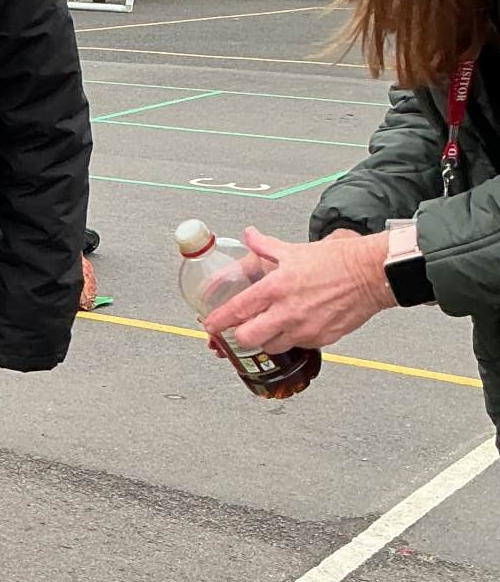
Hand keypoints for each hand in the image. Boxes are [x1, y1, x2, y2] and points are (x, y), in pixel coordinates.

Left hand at [202, 226, 393, 352]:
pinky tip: (293, 327)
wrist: (372, 273)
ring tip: (268, 328)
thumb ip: (265, 246)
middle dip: (239, 336)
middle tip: (239, 330)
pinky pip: (297, 346)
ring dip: (265, 340)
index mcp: (276, 287)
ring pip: (271, 346)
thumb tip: (250, 235)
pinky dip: (291, 339)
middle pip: (248, 338)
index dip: (218, 321)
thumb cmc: (337, 261)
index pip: (236, 310)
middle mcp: (287, 311)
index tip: (210, 325)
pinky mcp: (321, 339)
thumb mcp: (294, 250)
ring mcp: (304, 328)